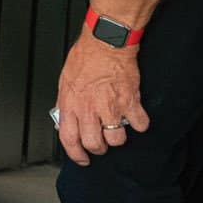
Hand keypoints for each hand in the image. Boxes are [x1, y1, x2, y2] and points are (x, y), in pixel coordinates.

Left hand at [55, 35, 147, 164]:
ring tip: (116, 127)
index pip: (68, 138)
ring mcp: (111, 106)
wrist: (106, 43)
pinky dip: (140, 123)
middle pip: (95, 144)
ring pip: (117, 140)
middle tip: (101, 143)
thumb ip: (64, 104)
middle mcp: (90, 108)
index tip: (81, 158)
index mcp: (71, 104)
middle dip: (99, 148)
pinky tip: (134, 116)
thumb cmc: (85, 58)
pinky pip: (140, 124)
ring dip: (118, 137)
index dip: (75, 154)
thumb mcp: (65, 81)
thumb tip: (62, 121)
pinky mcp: (130, 101)